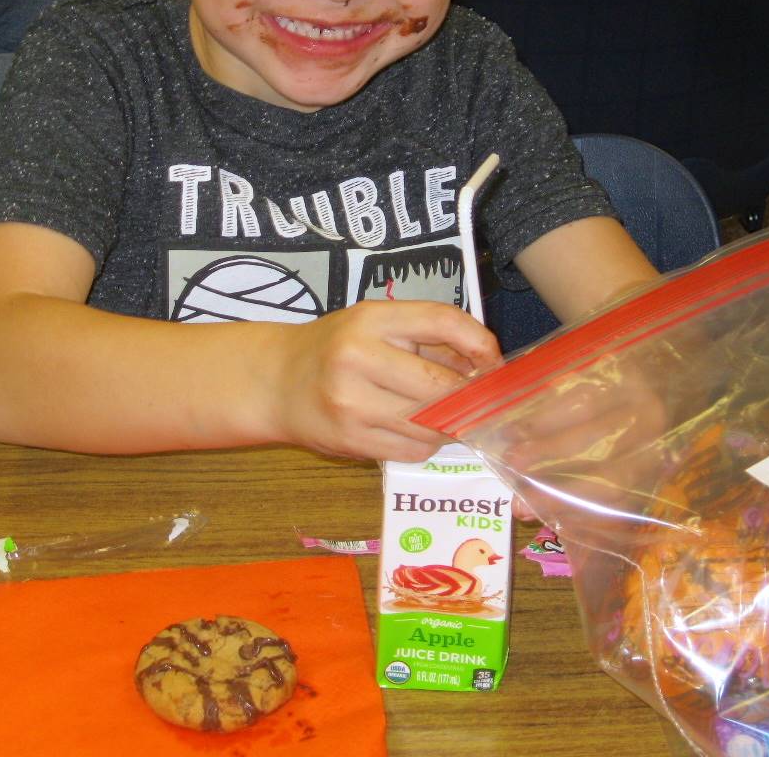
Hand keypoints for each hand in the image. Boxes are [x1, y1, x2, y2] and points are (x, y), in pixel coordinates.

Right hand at [271, 300, 501, 461]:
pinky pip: (413, 450)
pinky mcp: (351, 441)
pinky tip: (416, 430)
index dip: (480, 342)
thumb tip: (487, 362)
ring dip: (448, 423)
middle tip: (478, 396)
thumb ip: (428, 337)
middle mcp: (358, 358)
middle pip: (442, 382)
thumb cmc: (334, 347)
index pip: (442, 321)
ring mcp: (352, 404)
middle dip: (468, 393)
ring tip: (443, 413)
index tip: (492, 360)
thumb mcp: (375, 324)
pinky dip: (426, 443)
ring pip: (431, 423)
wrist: (276, 382)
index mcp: (370, 318)